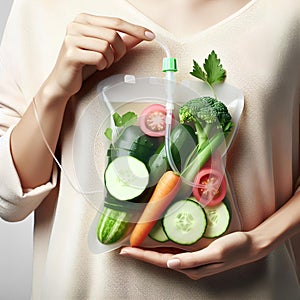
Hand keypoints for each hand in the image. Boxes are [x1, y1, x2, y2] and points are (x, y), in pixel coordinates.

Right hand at [44, 13, 154, 100]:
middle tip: (115, 60)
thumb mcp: (105, 50)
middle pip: (113, 34)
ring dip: (110, 59)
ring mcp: (71, 38)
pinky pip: (98, 57)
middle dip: (119, 51)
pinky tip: (97, 67)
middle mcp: (76, 25)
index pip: (116, 22)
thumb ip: (122, 41)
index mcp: (84, 19)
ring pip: (106, 46)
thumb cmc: (85, 64)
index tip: (151, 36)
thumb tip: (142, 35)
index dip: (135, 29)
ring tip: (103, 64)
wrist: (64, 82)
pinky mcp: (70, 53)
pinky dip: (103, 65)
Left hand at [120, 231, 270, 279]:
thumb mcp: (216, 252)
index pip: (161, 261)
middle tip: (124, 248)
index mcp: (191, 267)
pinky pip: (173, 250)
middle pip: (159, 260)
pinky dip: (161, 247)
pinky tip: (156, 242)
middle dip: (140, 254)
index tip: (126, 251)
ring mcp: (191, 260)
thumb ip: (193, 259)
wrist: (250, 246)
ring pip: (164, 256)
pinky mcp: (195, 253)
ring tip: (134, 246)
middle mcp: (188, 265)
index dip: (142, 256)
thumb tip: (170, 264)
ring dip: (148, 251)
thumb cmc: (234, 247)